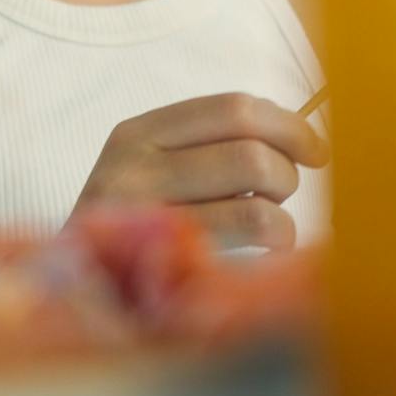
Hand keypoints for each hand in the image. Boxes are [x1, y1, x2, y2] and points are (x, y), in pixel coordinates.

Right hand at [74, 92, 329, 250]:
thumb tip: (303, 139)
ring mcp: (146, 209)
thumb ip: (210, 148)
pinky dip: (278, 240)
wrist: (80, 287)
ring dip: (281, 214)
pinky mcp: (164, 253)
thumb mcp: (153, 174)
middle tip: (279, 196)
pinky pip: (249, 231)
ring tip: (268, 227)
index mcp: (139, 131)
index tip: (315, 151)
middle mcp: (135, 161)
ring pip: (256, 196)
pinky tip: (265, 251)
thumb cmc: (136, 231)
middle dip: (286, 175)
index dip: (288, 125)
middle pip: (251, 151)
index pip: (232, 108)